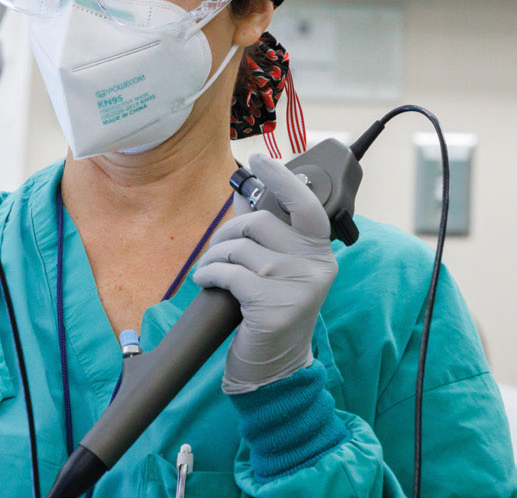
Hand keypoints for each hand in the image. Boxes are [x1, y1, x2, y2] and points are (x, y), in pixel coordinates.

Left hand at [192, 154, 337, 393]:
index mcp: (319, 253)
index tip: (258, 159)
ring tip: (209, 271)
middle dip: (225, 234)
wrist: (274, 366)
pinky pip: (228, 273)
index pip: (306, 205)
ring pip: (239, 249)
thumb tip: (241, 195)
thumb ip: (267, 236)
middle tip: (215, 251)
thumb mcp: (277, 270)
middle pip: (258, 224)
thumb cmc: (270, 311)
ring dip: (213, 257)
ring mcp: (298, 287)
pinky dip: (208, 274)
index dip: (281, 178)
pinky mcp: (275, 307)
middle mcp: (316, 266)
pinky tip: (205, 282)